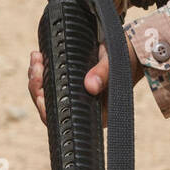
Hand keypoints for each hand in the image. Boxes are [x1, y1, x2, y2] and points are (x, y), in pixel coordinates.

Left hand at [28, 35, 143, 124]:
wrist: (133, 49)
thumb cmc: (127, 58)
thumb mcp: (115, 62)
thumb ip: (103, 73)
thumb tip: (90, 86)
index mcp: (96, 113)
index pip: (64, 119)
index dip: (46, 109)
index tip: (40, 93)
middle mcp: (84, 108)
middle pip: (50, 107)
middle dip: (37, 86)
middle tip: (36, 65)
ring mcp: (77, 97)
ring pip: (48, 94)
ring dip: (37, 77)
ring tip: (36, 58)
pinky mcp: (72, 84)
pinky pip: (51, 83)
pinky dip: (42, 71)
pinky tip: (39, 57)